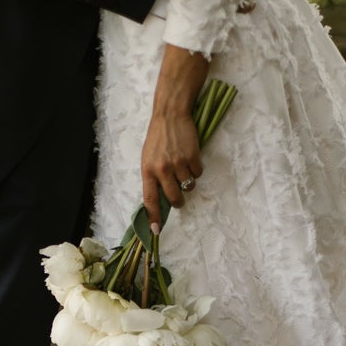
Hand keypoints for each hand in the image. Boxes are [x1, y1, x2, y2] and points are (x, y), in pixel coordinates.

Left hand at [141, 112, 200, 230]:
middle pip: (174, 198)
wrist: (170, 115)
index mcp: (147, 171)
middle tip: (179, 197)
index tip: (156, 231)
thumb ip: (153, 177)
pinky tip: (190, 157)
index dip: (153, 217)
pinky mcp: (192, 157)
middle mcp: (162, 169)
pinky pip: (198, 173)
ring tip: (183, 167)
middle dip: (178, 201)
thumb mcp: (148, 158)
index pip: (149, 199)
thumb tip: (160, 199)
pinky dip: (196, 169)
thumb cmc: (158, 138)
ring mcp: (178, 164)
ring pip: (188, 187)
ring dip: (188, 182)